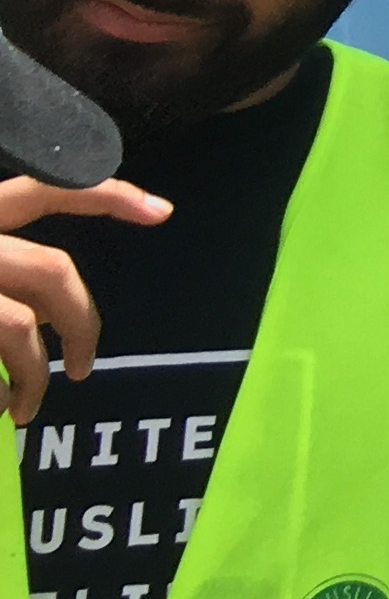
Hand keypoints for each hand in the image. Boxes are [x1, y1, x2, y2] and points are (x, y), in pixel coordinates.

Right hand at [0, 176, 170, 425]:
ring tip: (27, 409)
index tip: (164, 212)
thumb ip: (10, 278)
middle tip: (81, 370)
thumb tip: (48, 322)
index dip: (105, 196)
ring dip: (33, 376)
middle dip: (80, 324)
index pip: (45, 189)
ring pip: (19, 326)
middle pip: (53, 272)